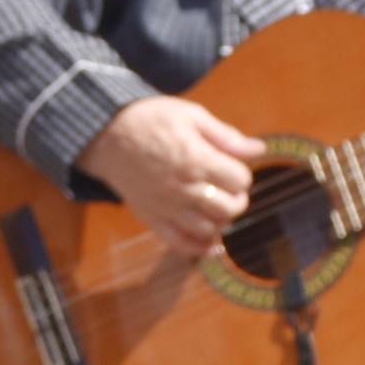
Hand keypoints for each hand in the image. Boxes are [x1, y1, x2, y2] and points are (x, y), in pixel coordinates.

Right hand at [75, 96, 264, 259]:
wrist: (106, 133)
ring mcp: (166, 206)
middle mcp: (183, 188)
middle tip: (230, 189)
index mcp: (196, 159)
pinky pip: (180, 244)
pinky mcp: (151, 218)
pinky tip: (212, 243)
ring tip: (217, 207)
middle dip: (237, 199)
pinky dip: (200, 248)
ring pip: (209, 229)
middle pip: (230, 208)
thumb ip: (226, 136)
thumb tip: (259, 149)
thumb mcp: (191, 115)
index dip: (242, 172)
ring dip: (221, 221)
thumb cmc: (151, 119)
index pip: (240, 179)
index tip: (232, 166)